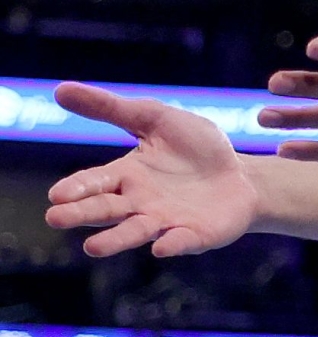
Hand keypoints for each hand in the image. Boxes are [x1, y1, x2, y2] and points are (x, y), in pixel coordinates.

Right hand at [44, 88, 260, 258]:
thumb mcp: (155, 118)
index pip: (94, 182)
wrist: (243, 175)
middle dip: (81, 214)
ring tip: (92, 248)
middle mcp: (139, 203)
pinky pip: (180, 241)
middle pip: (105, 209)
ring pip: (134, 231)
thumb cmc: (196, 148)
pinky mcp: (195, 235)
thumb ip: (111, 108)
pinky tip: (161, 248)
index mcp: (126, 175)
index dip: (76, 187)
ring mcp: (165, 221)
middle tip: (55, 218)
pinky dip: (171, 244)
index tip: (57, 194)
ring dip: (115, 240)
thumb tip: (60, 88)